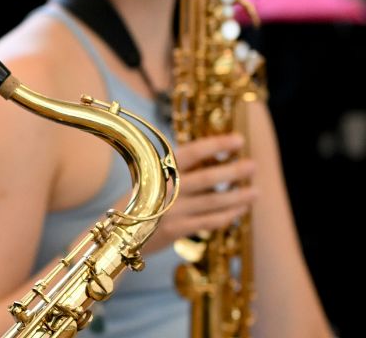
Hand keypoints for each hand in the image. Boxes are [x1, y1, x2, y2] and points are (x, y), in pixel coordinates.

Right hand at [144, 133, 256, 253]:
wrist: (115, 232)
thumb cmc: (138, 200)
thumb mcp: (149, 177)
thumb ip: (177, 170)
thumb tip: (215, 159)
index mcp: (158, 169)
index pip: (191, 153)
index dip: (216, 145)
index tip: (238, 140)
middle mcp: (166, 189)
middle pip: (207, 178)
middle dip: (233, 171)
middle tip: (253, 165)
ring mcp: (171, 211)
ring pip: (214, 203)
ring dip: (238, 196)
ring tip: (256, 191)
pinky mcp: (176, 231)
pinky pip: (210, 222)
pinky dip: (228, 216)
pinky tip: (240, 210)